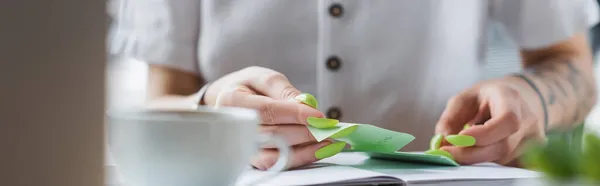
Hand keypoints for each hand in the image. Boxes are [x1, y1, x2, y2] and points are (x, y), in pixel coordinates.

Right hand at [204, 66, 329, 169]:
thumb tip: (305, 105)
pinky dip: (300, 158)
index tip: (318, 115)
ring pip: (276, 153)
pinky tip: (318, 151)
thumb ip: (283, 90)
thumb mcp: (264, 77)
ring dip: (306, 149)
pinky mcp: (252, 158)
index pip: (266, 110)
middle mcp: (234, 127)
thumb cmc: (247, 86)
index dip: (294, 114)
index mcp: (232, 100)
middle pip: (273, 134)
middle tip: (329, 128)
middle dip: (305, 132)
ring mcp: (242, 146)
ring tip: (329, 141)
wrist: (228, 99)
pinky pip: (276, 163)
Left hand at [435, 80, 544, 165]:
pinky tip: (480, 151)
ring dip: (478, 157)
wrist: (515, 100)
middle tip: (446, 153)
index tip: (458, 138)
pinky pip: (508, 165)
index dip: (483, 134)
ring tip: (464, 146)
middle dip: (470, 153)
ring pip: (503, 159)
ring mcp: (534, 139)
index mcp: (511, 98)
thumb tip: (441, 142)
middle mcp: (528, 120)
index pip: (506, 120)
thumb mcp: (463, 99)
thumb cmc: (486, 98)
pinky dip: (489, 162)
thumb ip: (450, 119)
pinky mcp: (532, 155)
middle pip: (502, 146)